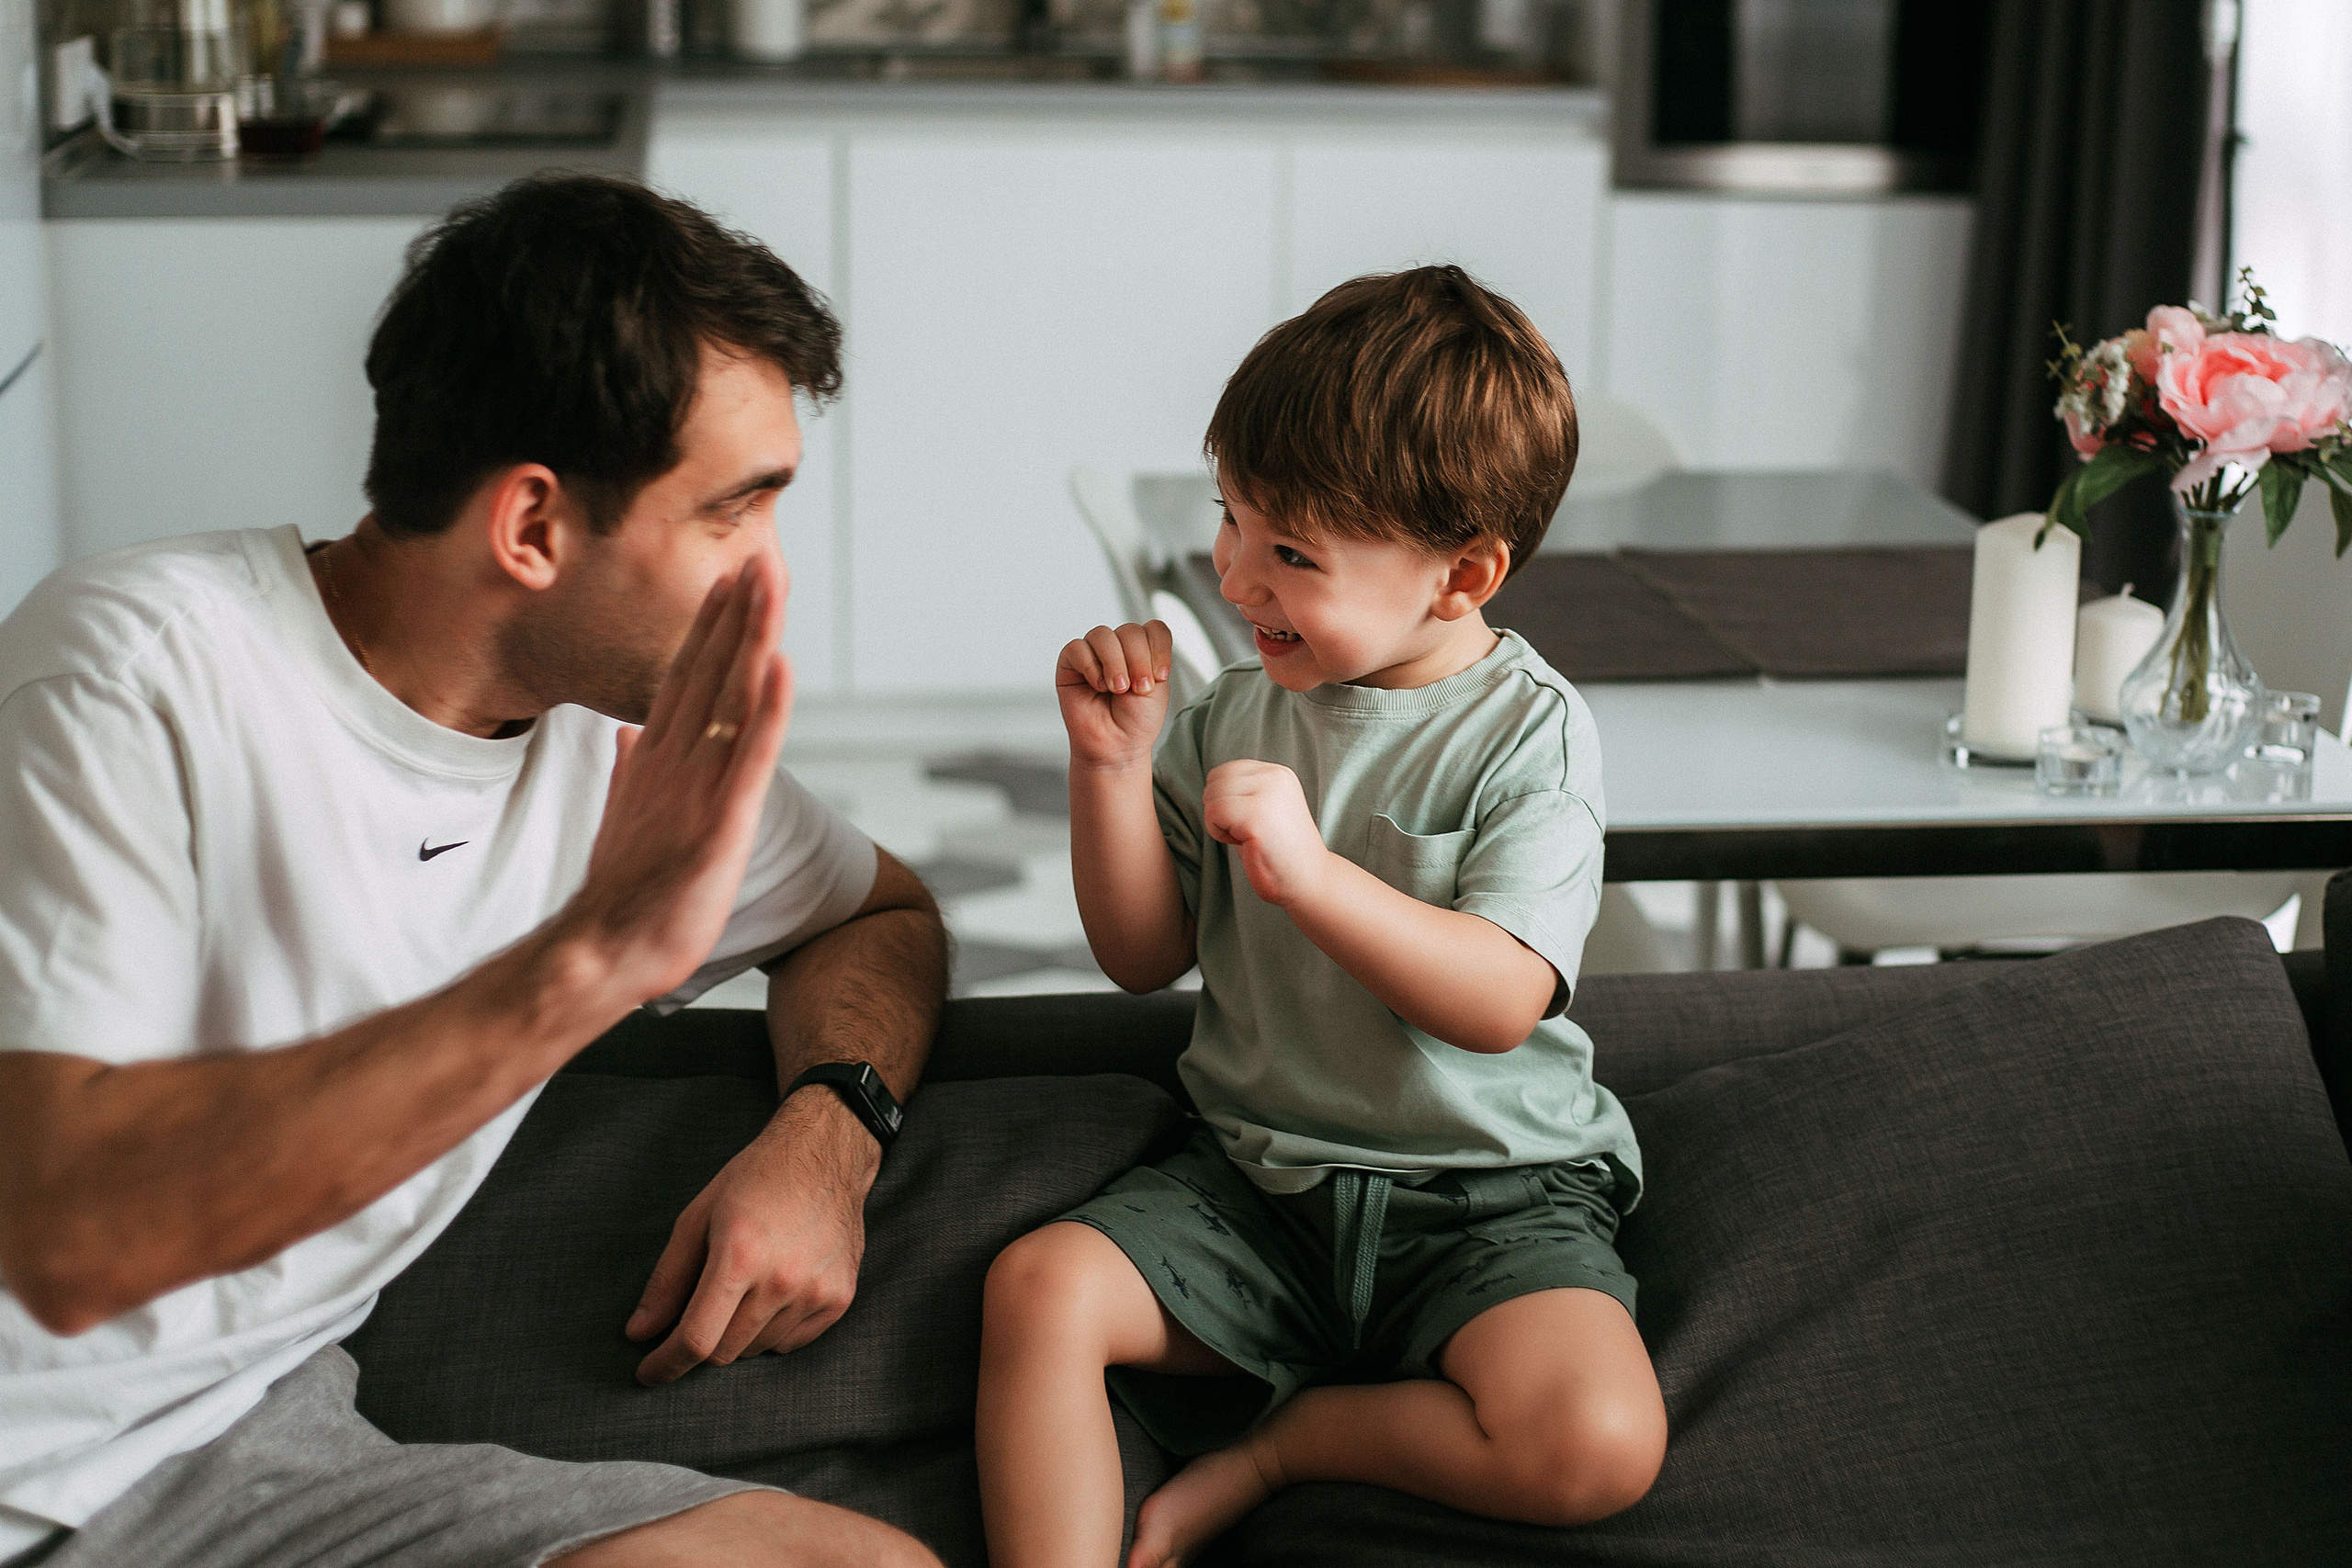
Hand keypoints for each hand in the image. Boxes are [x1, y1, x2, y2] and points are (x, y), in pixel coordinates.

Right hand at [564, 553, 792, 1005]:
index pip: (688, 678)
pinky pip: (750, 755)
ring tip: (769, 585)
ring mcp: (697, 786)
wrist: (601, 950)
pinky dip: (769, 710)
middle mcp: (676, 760)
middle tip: (757, 559)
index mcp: (657, 759)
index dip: (711, 628)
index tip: (730, 582)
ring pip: (731, 698)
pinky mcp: (720, 820)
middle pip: (710, 673)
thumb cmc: (620, 892)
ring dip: (752, 639)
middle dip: (735, 615)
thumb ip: (631, 769)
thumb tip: (629, 733)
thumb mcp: (627, 817)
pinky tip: (783, 667)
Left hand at [626, 1089, 871, 1384]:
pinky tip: (772, 1294)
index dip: (665, 1364)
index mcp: (740, 1256)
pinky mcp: (839, 1298)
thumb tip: (638, 1332)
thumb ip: (667, 1280)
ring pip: (756, 1350)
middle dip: (700, 1343)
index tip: (648, 1373)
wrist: (826, 1156)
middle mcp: (782, 1280)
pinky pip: (791, 1343)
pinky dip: (771, 1332)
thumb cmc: (757, 1179)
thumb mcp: (698, 1217)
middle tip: (697, 1313)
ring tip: (742, 1290)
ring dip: (737, 1335)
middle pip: (725, 1352)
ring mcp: (816, 1292)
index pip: (697, 1339)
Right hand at [1058, 621, 1173, 770]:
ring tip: (1117, 689)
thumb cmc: (1136, 721)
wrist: (1117, 747)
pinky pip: (1077, 648)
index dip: (1159, 648)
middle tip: (1137, 688)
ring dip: (1114, 662)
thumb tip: (1137, 636)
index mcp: (1143, 651)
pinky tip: (1098, 686)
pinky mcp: (1070, 664)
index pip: (1153, 629)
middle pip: (1130, 630)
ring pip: (1103, 635)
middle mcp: (1119, 648)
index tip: (1161, 676)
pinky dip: (1090, 666)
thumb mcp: (1157, 687)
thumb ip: (1151, 656)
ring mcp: (1094, 654)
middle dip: (1138, 660)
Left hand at [1202, 760, 1329, 906]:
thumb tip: (1210, 785)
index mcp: (1277, 773)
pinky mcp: (1256, 816)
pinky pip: (1213, 813)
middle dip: (1218, 809)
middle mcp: (1274, 776)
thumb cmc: (1279, 852)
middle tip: (1244, 832)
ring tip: (1245, 838)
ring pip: (1212, 796)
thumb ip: (1243, 791)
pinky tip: (1243, 843)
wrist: (1309, 881)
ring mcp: (1267, 794)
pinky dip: (1218, 832)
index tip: (1245, 822)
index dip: (1223, 799)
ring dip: (1218, 822)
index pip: (1225, 771)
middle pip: (1215, 780)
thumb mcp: (1265, 808)